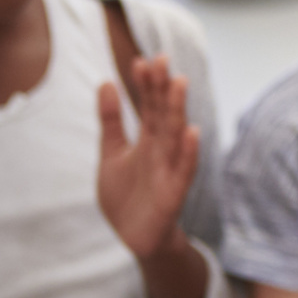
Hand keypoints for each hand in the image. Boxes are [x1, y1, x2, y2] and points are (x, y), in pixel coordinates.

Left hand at [96, 56, 198, 260]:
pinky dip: (189, 152)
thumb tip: (105, 82)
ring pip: (176, 135)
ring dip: (178, 109)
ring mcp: (170, 169)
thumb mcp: (111, 154)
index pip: (149, 105)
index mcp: (148, 139)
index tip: (141, 60)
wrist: (134, 237)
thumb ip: (110, 121)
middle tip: (161, 59)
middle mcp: (162, 149)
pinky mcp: (174, 192)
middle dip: (162, 88)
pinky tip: (192, 132)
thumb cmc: (127, 195)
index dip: (145, 84)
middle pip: (163, 113)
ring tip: (179, 84)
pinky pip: (184, 169)